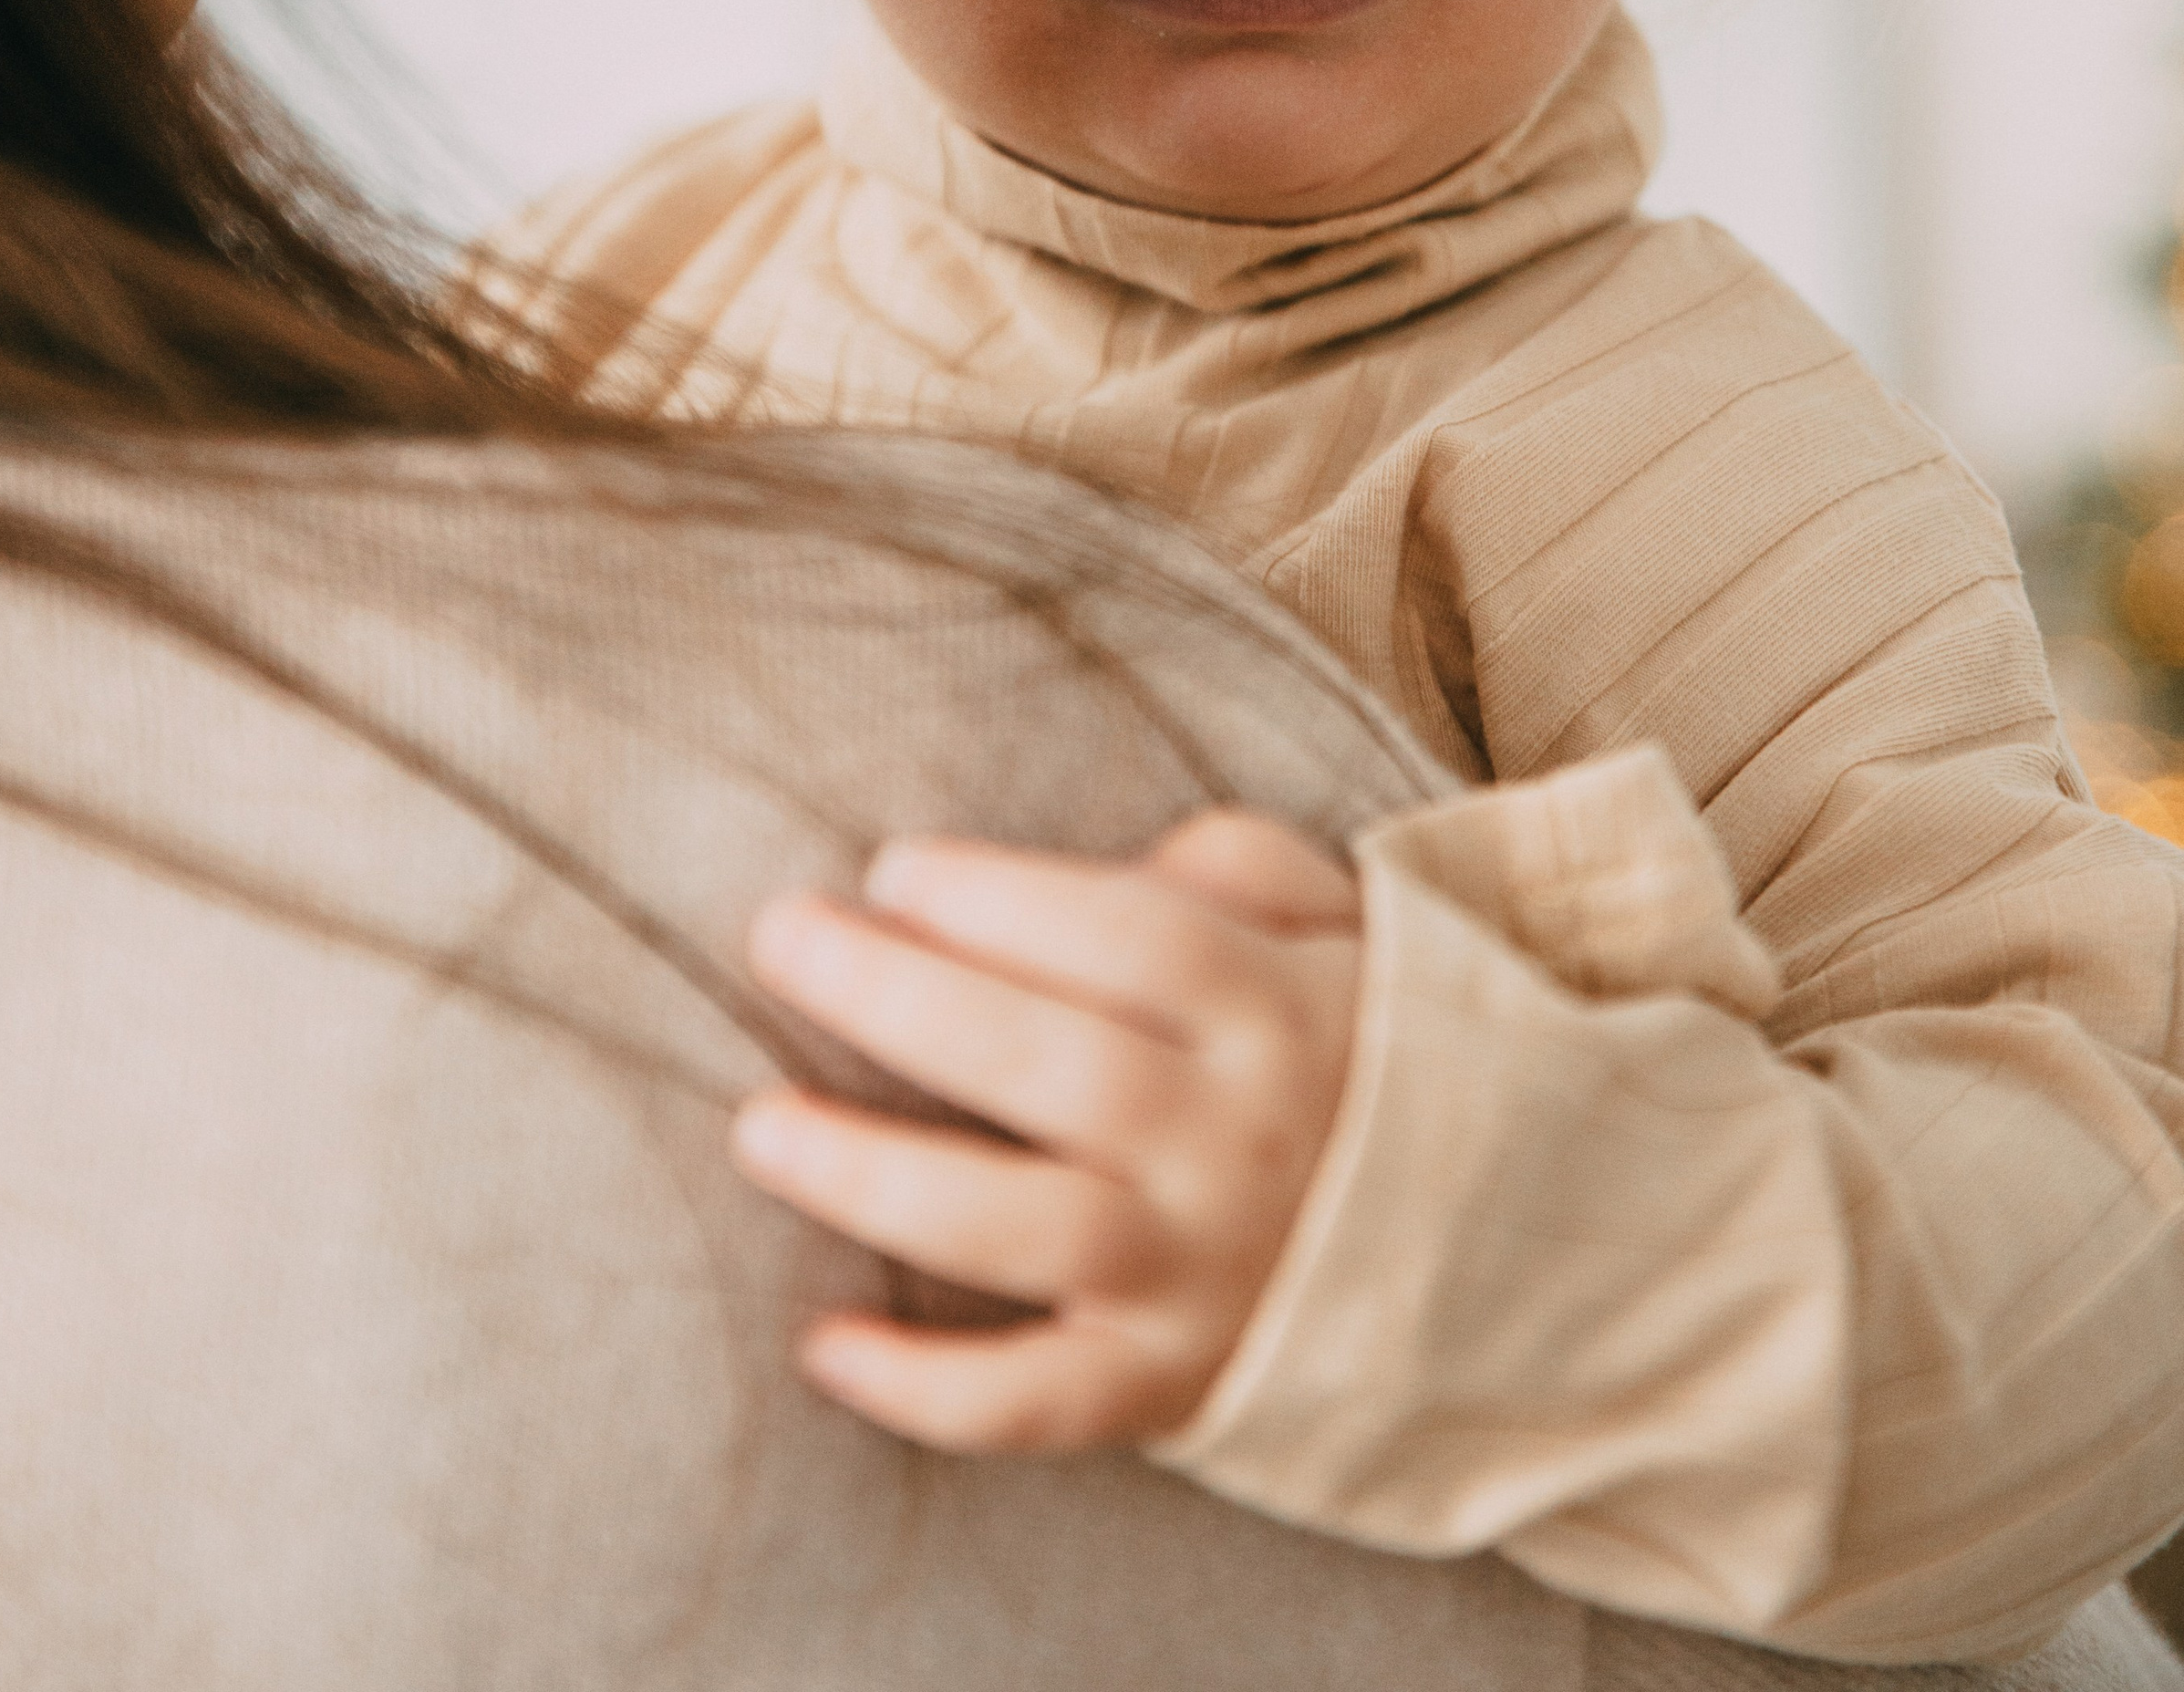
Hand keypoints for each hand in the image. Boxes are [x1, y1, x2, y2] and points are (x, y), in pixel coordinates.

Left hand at [728, 808, 1361, 1451]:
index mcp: (1277, 1011)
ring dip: (874, 1178)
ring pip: (1020, 1231)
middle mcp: (1237, 1145)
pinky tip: (819, 1344)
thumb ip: (1231, 869)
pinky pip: (1034, 1404)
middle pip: (1051, 1066)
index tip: (888, 868)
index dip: (995, 898)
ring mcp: (1199, 1277)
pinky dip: (922, 1388)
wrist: (1507, 1256)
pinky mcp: (1166, 1391)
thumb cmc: (1367, 1053)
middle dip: (897, 998)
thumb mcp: (1338, 929)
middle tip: (776, 938)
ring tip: (757, 1125)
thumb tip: (1115, 861)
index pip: (1126, 938)